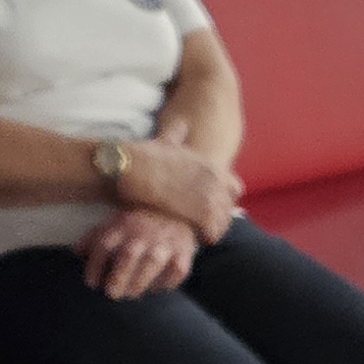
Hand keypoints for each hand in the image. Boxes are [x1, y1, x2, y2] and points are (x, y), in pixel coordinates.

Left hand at [80, 208, 200, 300]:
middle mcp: (143, 233)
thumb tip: (77, 252)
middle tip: (112, 293)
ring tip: (131, 294)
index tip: (92, 283)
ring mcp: (165, 242)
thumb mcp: (115, 222)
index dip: (95, 266)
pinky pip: (176, 270)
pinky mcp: (184, 252)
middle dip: (118, 277)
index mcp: (122, 225)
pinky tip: (156, 288)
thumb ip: (95, 237)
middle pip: (128, 255)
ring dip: (140, 282)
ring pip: (152, 262)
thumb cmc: (139, 221)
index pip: (104, 245)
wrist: (177, 210)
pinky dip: (166, 282)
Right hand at [112, 138, 240, 240]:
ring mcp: (210, 197)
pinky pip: (213, 233)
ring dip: (211, 230)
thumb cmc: (141, 156)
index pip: (235, 189)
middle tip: (201, 226)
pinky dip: (204, 238)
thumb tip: (181, 124)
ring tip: (196, 234)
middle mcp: (215, 180)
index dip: (222, 199)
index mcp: (210, 165)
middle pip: (230, 209)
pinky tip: (191, 239)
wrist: (128, 169)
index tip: (208, 207)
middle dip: (218, 218)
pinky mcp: (201, 215)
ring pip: (223, 223)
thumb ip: (177, 135)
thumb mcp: (165, 141)